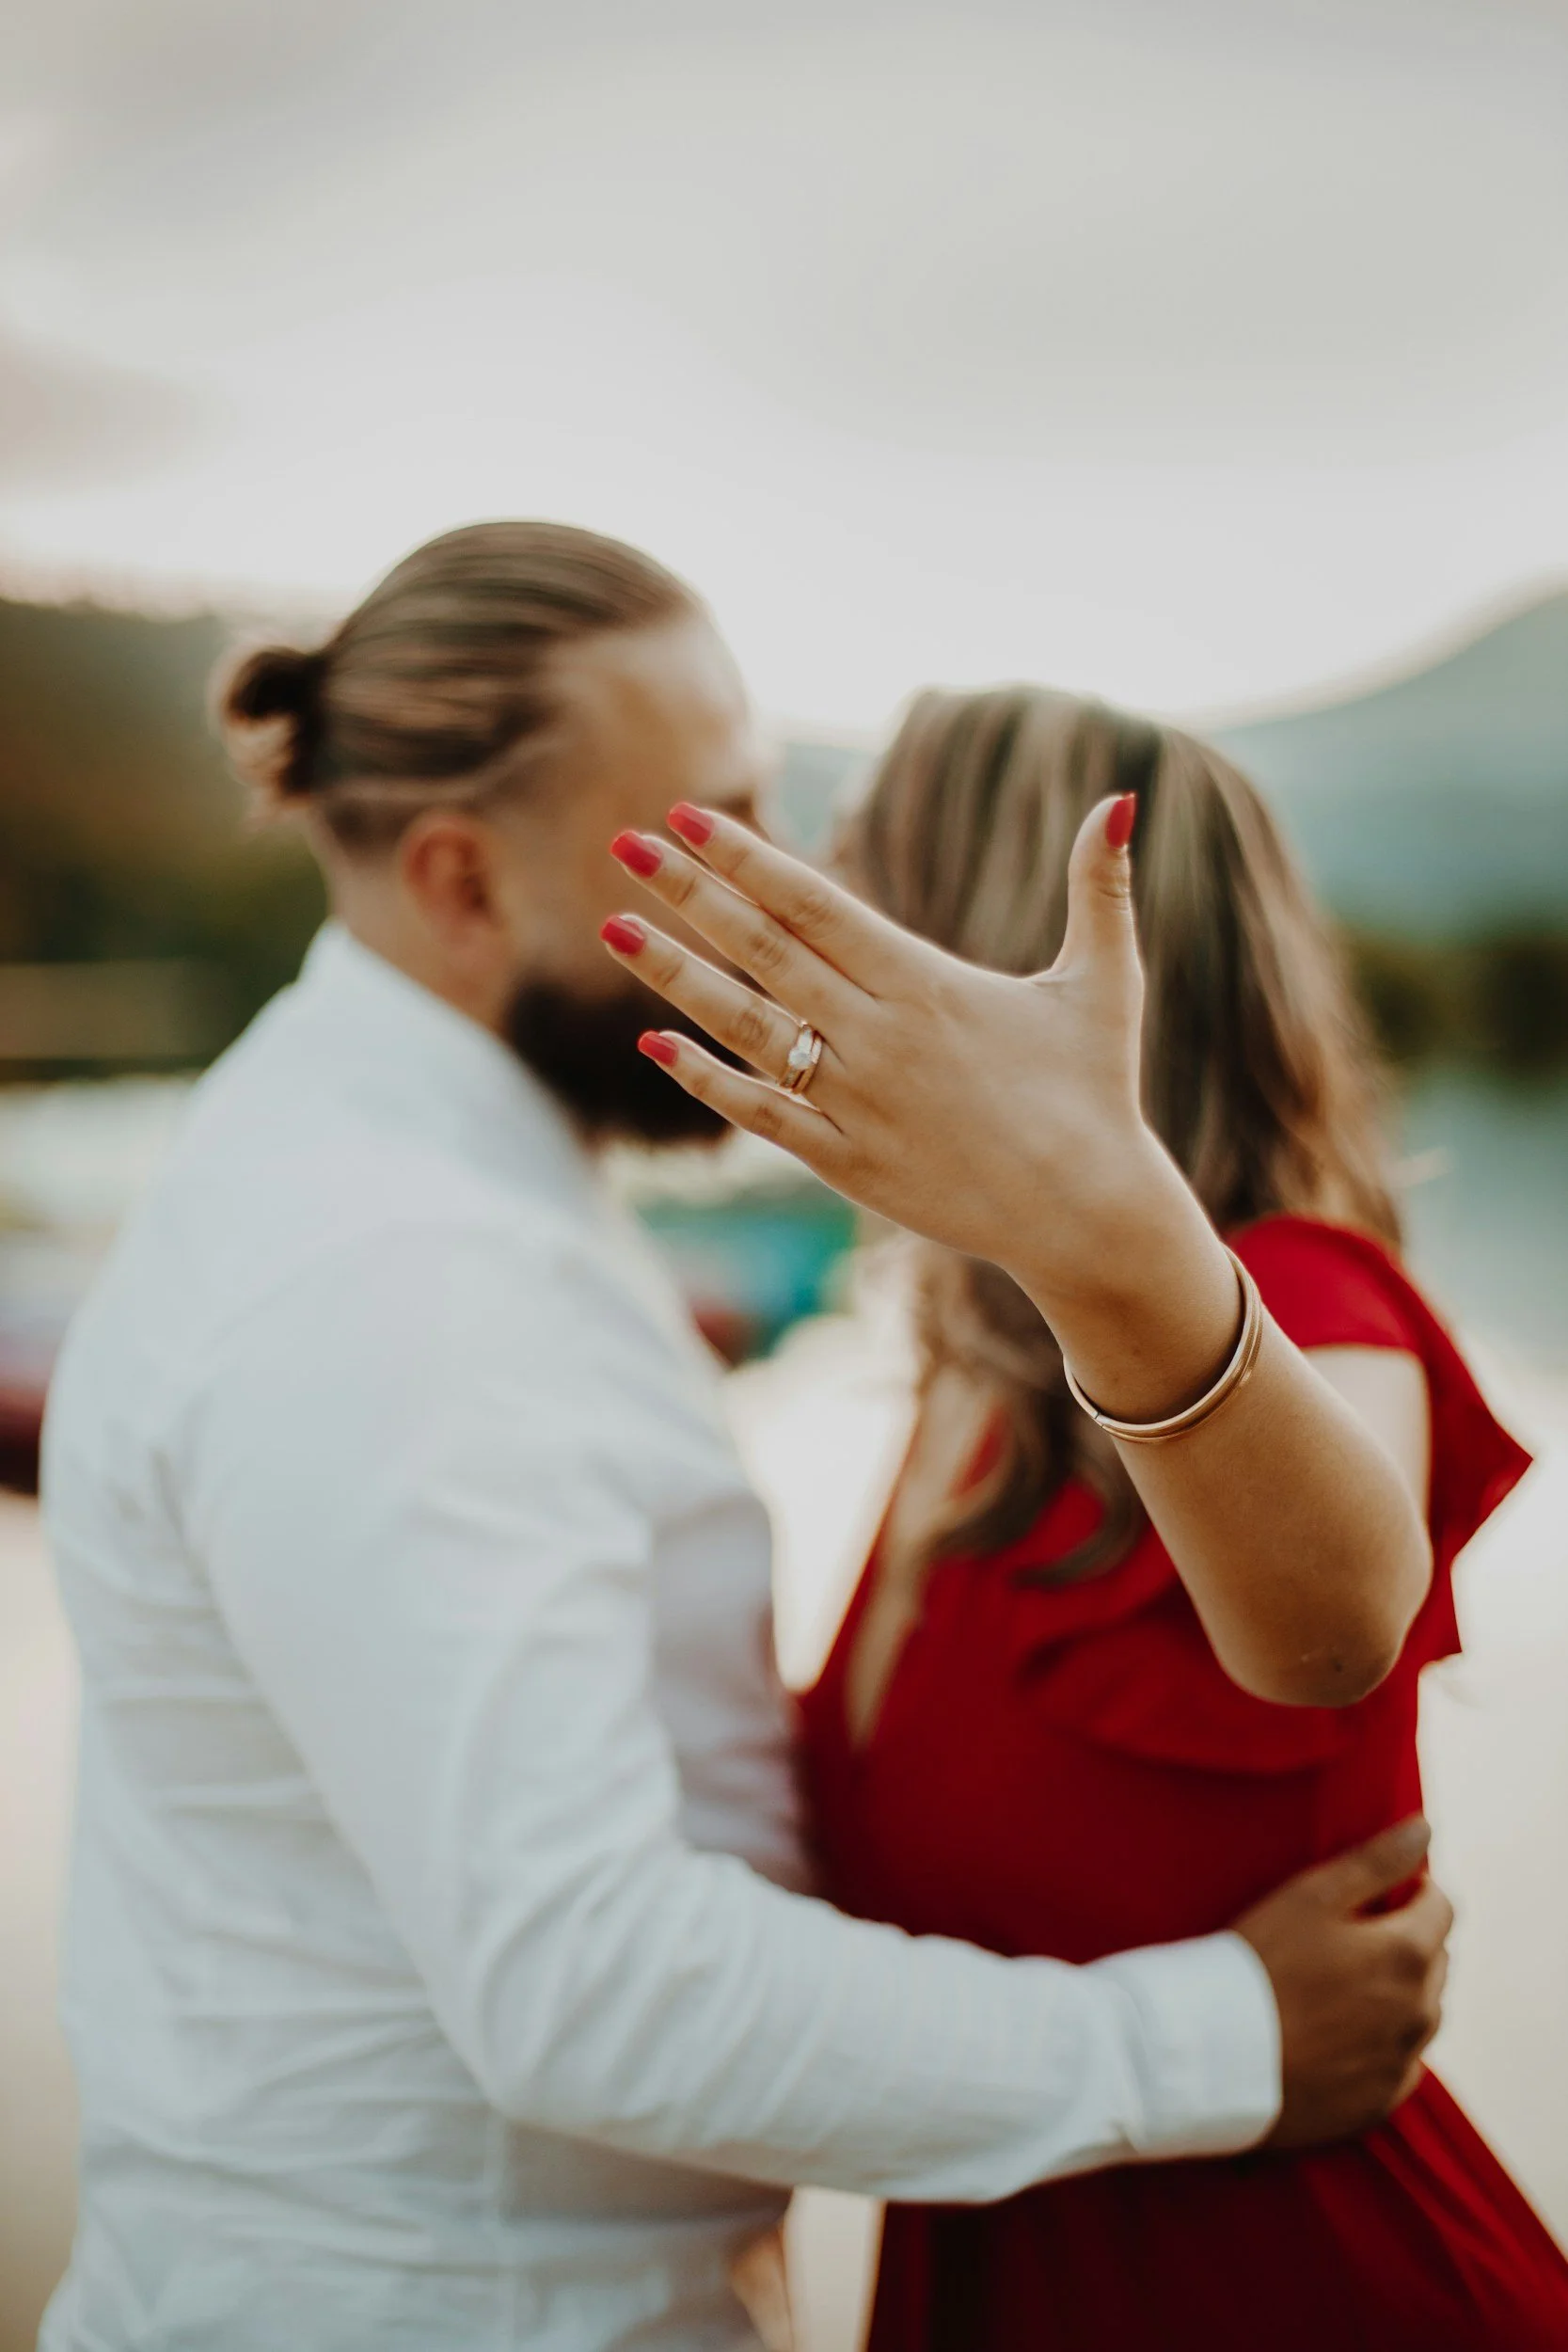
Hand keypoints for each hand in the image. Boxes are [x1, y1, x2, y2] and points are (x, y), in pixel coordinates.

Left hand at [603, 795, 1183, 1314]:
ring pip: (744, 1027)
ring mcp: (856, 1102)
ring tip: (613, 928)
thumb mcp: (1105, 981)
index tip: (688, 815)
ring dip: (673, 976)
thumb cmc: (1095, 1093)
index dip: (746, 857)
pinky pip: (759, 1114)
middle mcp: (878, 1036)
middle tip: (624, 844)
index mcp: (926, 983)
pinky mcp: (846, 1162)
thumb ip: (1100, 888)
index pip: (813, 903)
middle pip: (762, 952)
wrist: (1088, 1216)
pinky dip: (705, 1079)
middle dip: (688, 893)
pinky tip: (654, 1042)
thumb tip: (1124, 797)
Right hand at [1233, 1816, 1450, 2148]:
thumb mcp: (1311, 1896)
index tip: (1370, 1893)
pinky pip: (1399, 2063)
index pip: (1441, 1906)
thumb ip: (1376, 1860)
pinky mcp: (1378, 2103)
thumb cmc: (1257, 1965)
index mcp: (1409, 1954)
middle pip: (1434, 1960)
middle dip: (1405, 1940)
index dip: (1410, 1889)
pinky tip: (1336, 2034)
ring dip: (1397, 1992)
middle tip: (1345, 1936)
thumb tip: (1425, 1828)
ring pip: (1421, 2013)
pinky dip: (1381, 2044)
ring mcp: (1401, 2063)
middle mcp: (1420, 2012)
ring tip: (1337, 1985)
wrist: (1214, 2059)